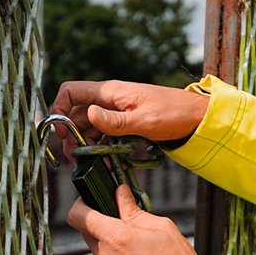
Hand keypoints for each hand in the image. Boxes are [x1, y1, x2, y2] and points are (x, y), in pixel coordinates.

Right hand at [51, 80, 208, 162]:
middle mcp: (109, 100)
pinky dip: (100, 147)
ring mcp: (116, 112)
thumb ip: (116, 121)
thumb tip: (89, 115)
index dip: (59, 109)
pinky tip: (103, 162)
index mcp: (110, 92)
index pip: (71, 91)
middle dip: (71, 134)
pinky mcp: (124, 124)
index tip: (61, 133)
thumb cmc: (174, 113)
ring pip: (89, 126)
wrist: (196, 118)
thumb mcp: (145, 120)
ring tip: (88, 163)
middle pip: (76, 113)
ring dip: (84, 144)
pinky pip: (103, 135)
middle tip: (74, 157)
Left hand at [66, 184, 202, 254]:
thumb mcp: (161, 226)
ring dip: (111, 244)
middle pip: (87, 233)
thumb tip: (120, 194)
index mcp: (115, 238)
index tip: (90, 202)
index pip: (78, 216)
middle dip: (101, 224)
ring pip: (98, 251)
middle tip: (124, 222)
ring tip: (137, 247)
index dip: (80, 205)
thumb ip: (133, 210)